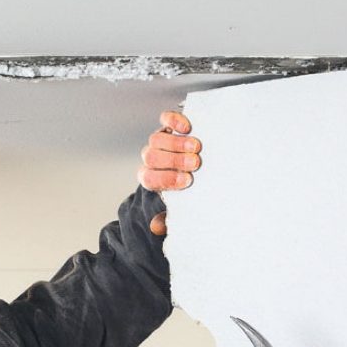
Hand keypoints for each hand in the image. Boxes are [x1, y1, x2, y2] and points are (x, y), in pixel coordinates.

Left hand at [138, 111, 201, 235]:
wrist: (190, 167)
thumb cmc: (186, 188)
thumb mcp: (179, 205)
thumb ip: (168, 217)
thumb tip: (155, 227)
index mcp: (151, 179)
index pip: (150, 179)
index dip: (167, 179)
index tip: (187, 181)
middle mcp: (151, 159)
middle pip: (151, 157)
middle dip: (173, 160)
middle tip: (195, 163)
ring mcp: (158, 141)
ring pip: (157, 138)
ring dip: (177, 143)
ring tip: (196, 147)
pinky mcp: (168, 125)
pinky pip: (165, 119)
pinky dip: (174, 121)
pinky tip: (188, 127)